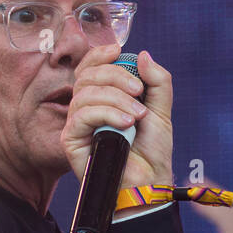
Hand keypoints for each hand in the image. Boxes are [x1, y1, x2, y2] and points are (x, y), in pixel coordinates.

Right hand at [62, 44, 173, 188]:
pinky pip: (82, 115)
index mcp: (104, 99)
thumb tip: (142, 55)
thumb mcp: (161, 111)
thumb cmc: (152, 152)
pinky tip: (126, 124)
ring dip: (117, 99)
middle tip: (139, 92)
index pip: (90, 68)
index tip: (118, 51)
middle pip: (88, 75)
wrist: (150, 182)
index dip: (100, 55)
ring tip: (138, 116)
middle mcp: (87, 109)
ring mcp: (78, 124)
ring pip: (86, 94)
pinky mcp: (71, 140)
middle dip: (116, 77)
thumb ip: (158, 82)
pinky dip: (107, 114)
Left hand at [191, 182, 232, 232]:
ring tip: (192, 190)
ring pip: (223, 207)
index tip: (205, 186)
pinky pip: (219, 217)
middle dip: (212, 191)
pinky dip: (206, 208)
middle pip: (229, 203)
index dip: (219, 194)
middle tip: (196, 183)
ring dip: (206, 197)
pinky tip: (194, 203)